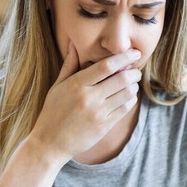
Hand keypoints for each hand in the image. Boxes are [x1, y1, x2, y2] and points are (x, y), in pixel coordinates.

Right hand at [27, 43, 141, 164]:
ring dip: (133, 86)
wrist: (50, 143)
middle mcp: (89, 98)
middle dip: (133, 72)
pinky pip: (125, 109)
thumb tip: (74, 44)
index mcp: (76, 85)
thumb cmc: (52, 112)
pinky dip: (130, 100)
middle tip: (136, 70)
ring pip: (126, 94)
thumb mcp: (57, 87)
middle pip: (121, 79)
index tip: (134, 52)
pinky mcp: (104, 126)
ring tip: (132, 84)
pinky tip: (127, 97)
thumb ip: (69, 65)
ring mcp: (98, 113)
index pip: (106, 66)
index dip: (123, 57)